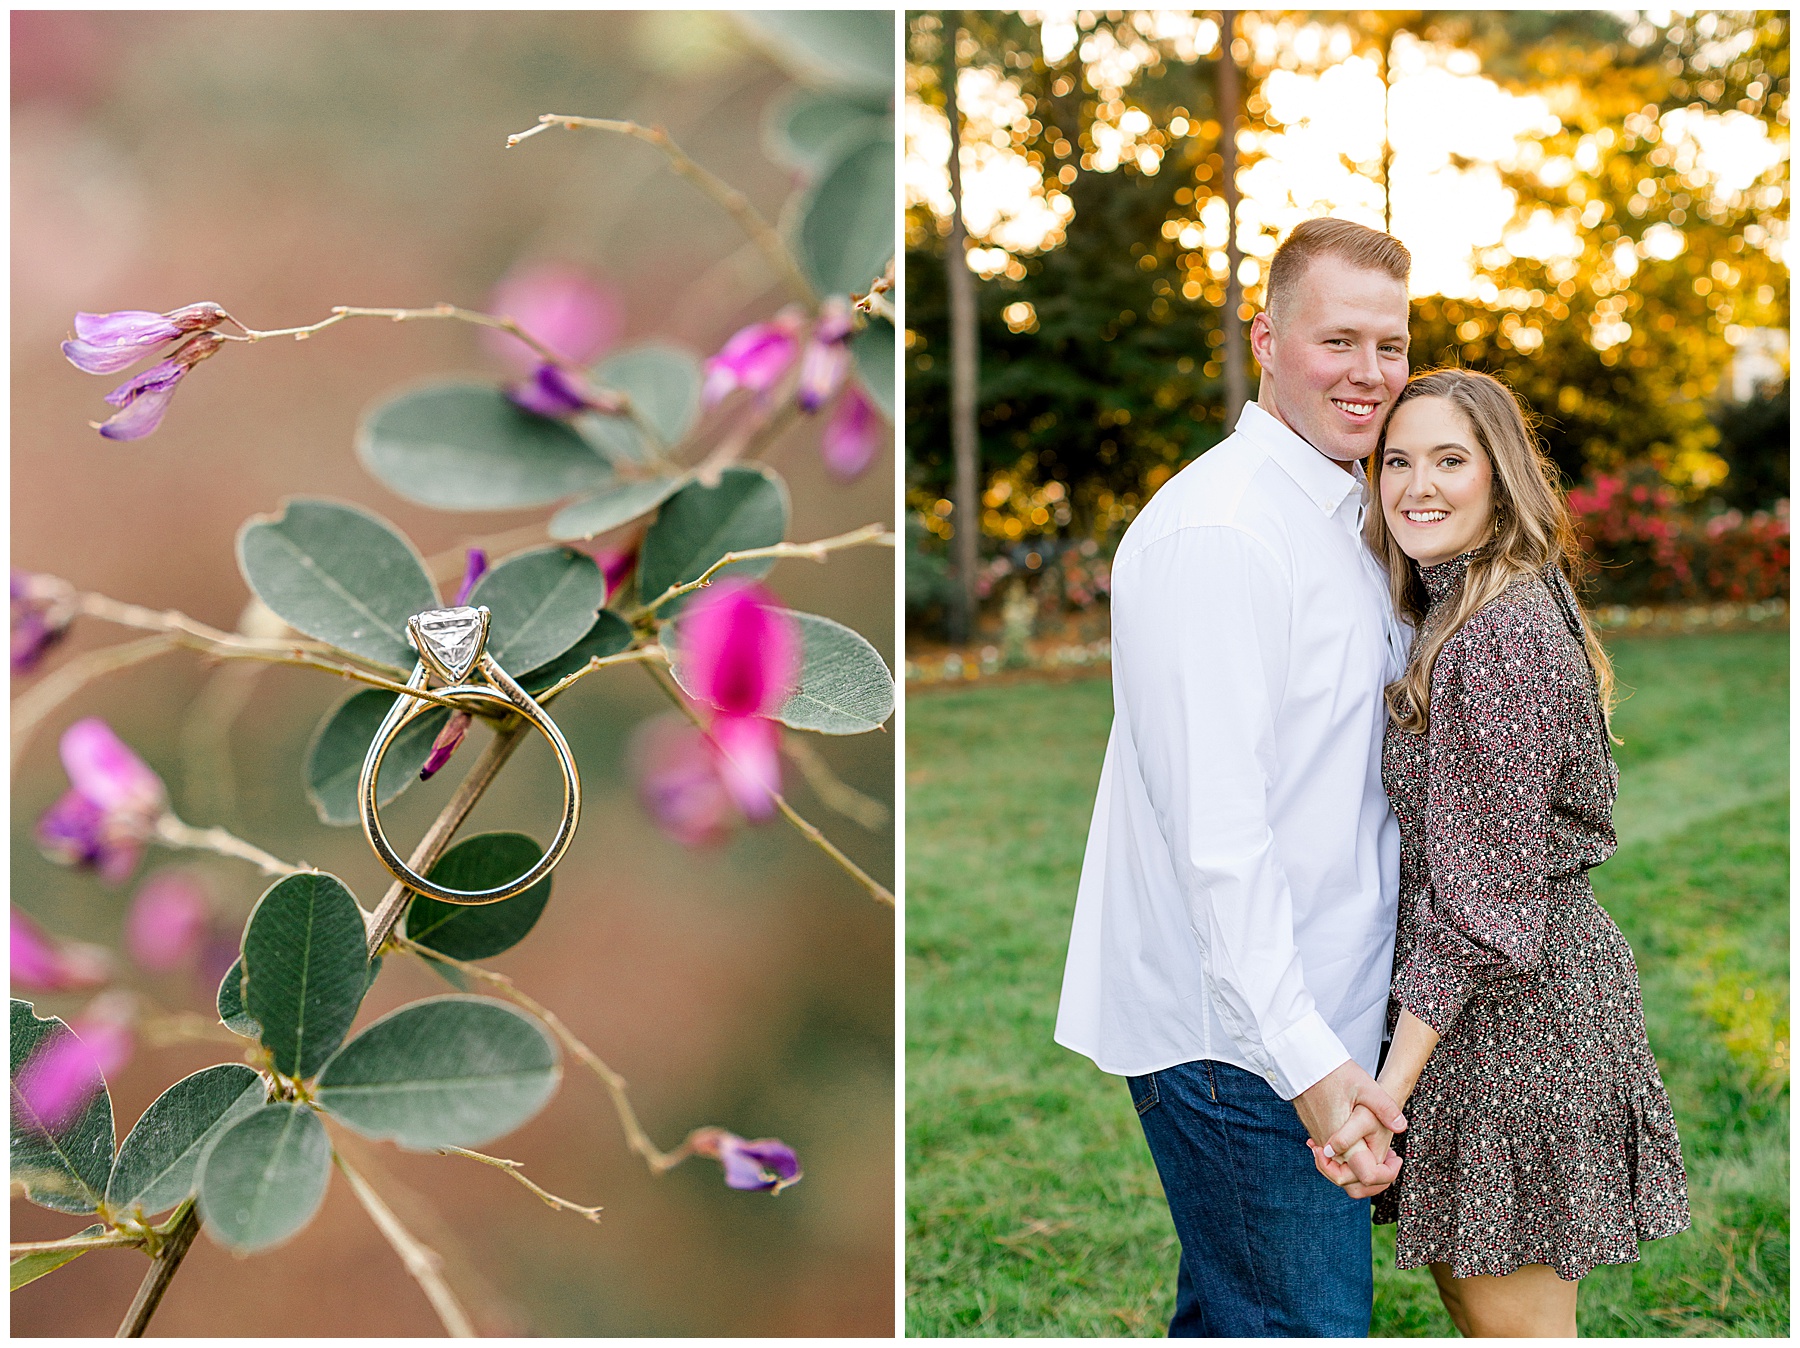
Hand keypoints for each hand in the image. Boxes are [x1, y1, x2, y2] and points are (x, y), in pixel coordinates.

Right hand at [1291, 1059, 1405, 1189]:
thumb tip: (1402, 1127)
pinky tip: (1362, 1140)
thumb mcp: (1366, 1087)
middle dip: (1374, 1179)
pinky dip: (1350, 1159)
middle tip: (1391, 1159)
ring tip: (1380, 1153)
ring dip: (1361, 1170)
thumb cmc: (1334, 1073)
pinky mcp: (1317, 1134)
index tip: (1397, 1157)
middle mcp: (1330, 1148)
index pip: (1366, 1177)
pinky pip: (1334, 1159)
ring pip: (1340, 1172)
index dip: (1387, 1174)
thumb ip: (1385, 1108)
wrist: (1303, 1064)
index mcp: (1344, 1141)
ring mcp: (1320, 1142)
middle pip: (1350, 1182)